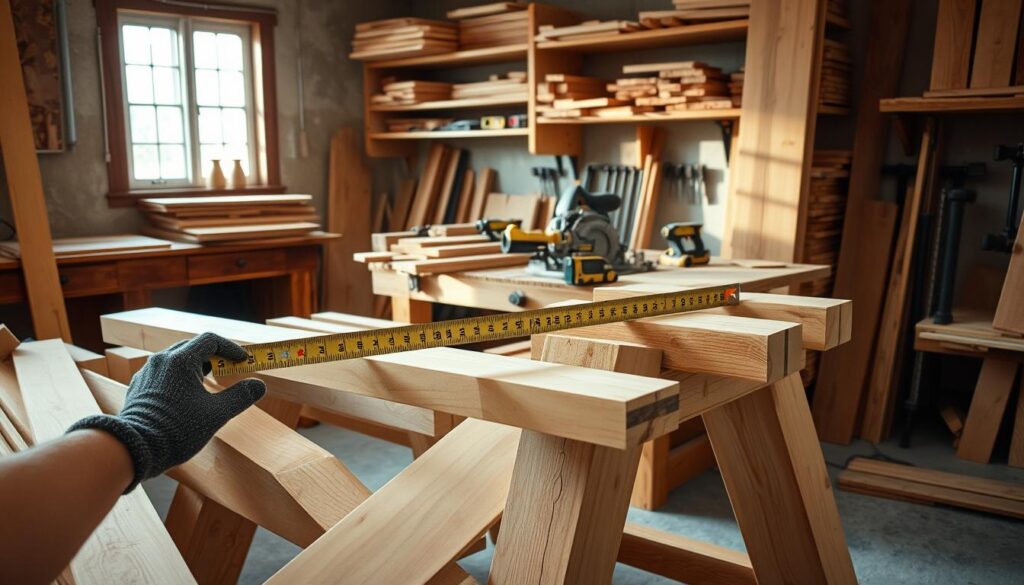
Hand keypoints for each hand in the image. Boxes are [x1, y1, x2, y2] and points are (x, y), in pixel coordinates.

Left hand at [68, 333, 265, 491]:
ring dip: (196, 367)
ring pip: (176, 360)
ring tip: (208, 384)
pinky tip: (185, 396)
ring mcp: (147, 373)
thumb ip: (240, 396)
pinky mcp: (139, 387)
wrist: (135, 449)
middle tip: (229, 370)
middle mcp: (161, 361)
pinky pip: (163, 373)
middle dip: (214, 356)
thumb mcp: (216, 414)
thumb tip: (259, 386)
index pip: (210, 340)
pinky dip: (180, 377)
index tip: (243, 361)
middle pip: (193, 347)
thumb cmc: (177, 430)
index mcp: (180, 361)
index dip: (231, 348)